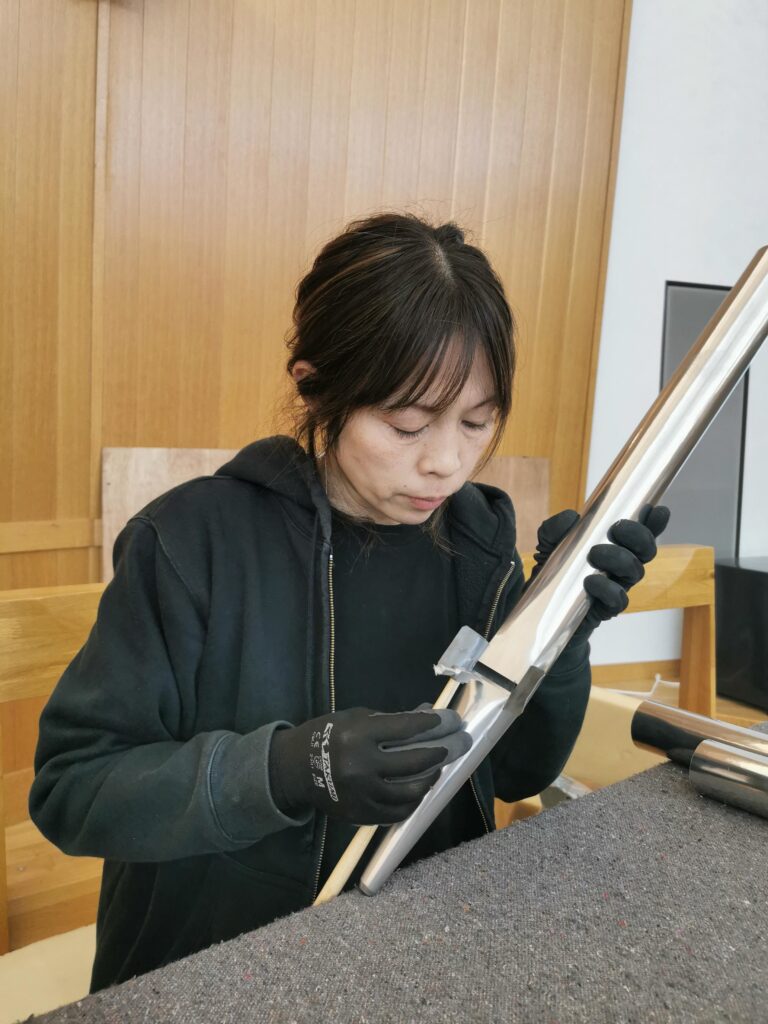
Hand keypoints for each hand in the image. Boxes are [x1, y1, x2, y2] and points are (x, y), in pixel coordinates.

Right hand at [268, 706, 471, 824]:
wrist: (294, 769)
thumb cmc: (327, 736)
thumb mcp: (355, 718)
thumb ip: (391, 720)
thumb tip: (428, 714)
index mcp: (358, 735)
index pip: (406, 728)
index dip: (434, 723)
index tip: (452, 720)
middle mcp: (361, 766)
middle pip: (415, 760)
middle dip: (444, 750)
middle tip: (460, 742)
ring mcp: (362, 794)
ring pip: (411, 790)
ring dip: (432, 777)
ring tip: (439, 767)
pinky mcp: (361, 814)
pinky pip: (398, 811)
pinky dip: (414, 799)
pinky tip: (421, 788)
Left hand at [529, 504, 670, 635]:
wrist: (544, 610)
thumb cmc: (555, 573)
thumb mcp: (549, 546)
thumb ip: (555, 529)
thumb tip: (572, 517)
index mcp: (616, 547)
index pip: (641, 533)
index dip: (654, 523)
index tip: (657, 510)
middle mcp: (622, 567)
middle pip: (646, 551)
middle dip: (638, 536)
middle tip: (617, 528)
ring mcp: (617, 587)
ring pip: (635, 571)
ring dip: (619, 558)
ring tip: (594, 553)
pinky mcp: (606, 609)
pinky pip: (619, 600)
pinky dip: (608, 589)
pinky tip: (591, 582)